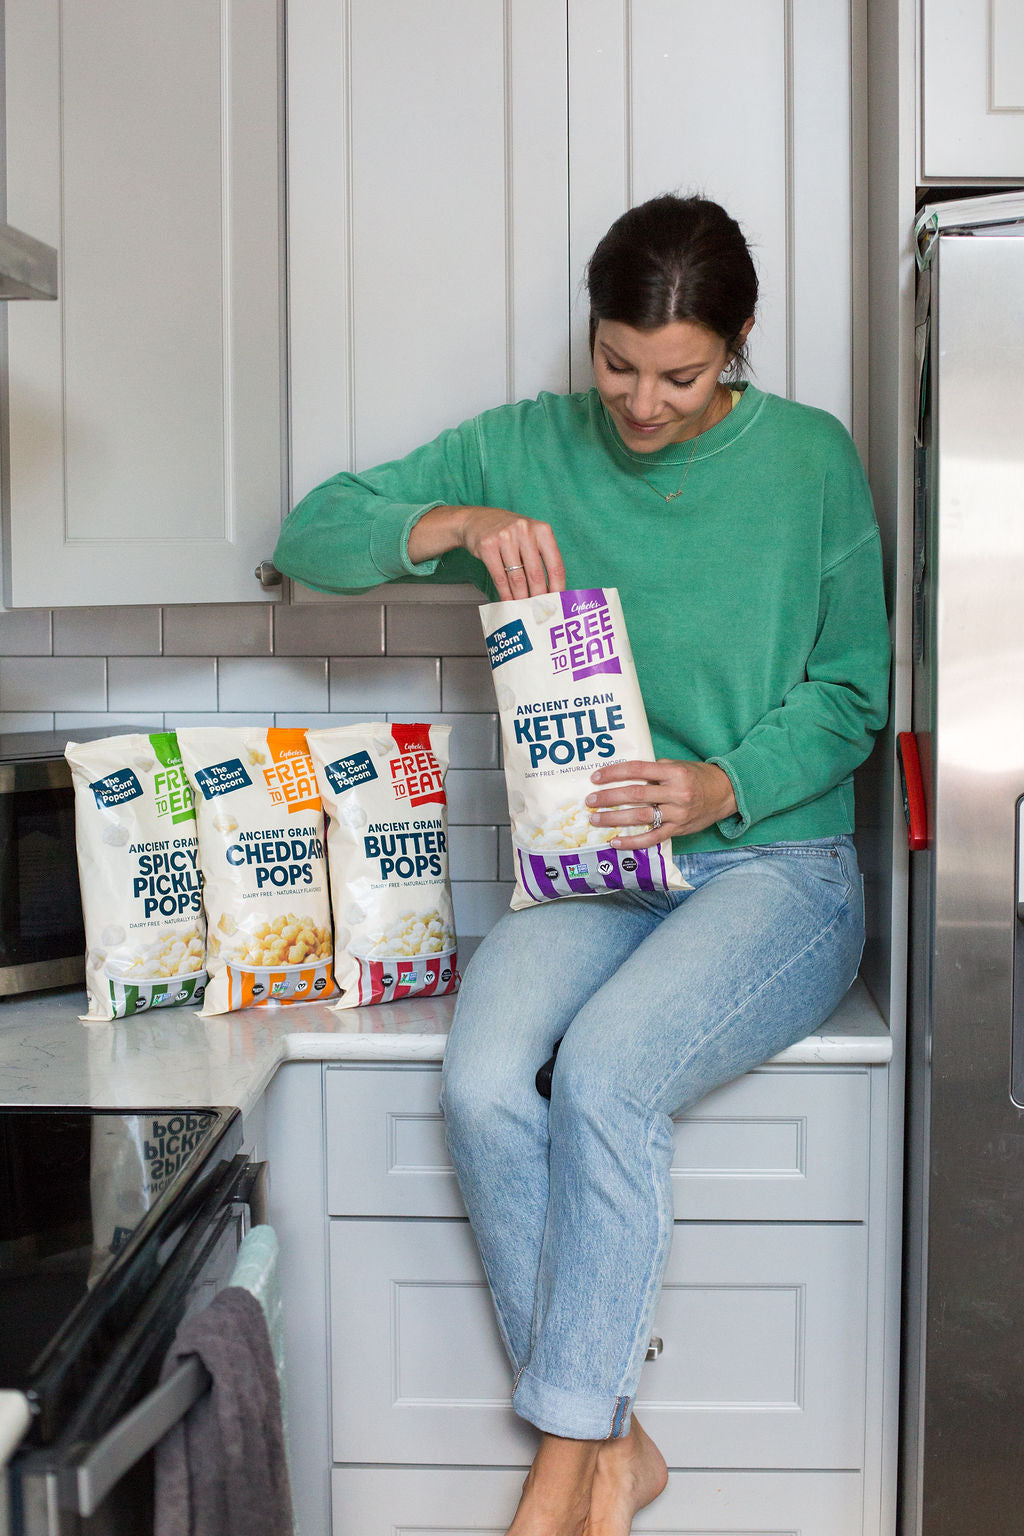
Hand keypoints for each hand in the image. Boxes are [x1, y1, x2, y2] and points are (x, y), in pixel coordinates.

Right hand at [407, 505, 565, 598]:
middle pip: (536, 574)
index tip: (557, 602)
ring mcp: (505, 537)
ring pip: (517, 578)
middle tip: (539, 610)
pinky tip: (509, 601)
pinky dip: (505, 593)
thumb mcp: (530, 536)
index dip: (557, 587)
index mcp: (542, 530)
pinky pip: (499, 578)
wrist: (477, 520)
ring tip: (524, 608)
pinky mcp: (487, 546)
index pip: (555, 565)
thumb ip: (542, 557)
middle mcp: (524, 530)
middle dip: (538, 597)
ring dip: (521, 598)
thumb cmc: (510, 533)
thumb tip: (550, 590)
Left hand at [585, 759, 736, 844]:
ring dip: (614, 819)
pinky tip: (616, 842)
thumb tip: (623, 775)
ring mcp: (678, 813)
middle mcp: (676, 792)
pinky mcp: (679, 830)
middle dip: (609, 797)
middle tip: (590, 800)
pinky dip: (633, 842)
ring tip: (596, 819)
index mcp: (674, 772)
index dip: (614, 773)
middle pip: (636, 794)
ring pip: (641, 817)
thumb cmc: (697, 777)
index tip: (596, 777)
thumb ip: (654, 770)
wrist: (725, 793)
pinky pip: (653, 838)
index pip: (638, 770)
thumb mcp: (678, 766)